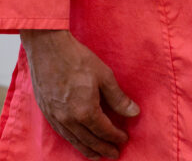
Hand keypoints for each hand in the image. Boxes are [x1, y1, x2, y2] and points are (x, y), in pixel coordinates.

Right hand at [20, 29, 138, 158]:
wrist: (49, 51)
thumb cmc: (78, 60)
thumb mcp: (104, 76)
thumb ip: (118, 98)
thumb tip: (134, 112)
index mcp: (84, 111)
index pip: (103, 131)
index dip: (115, 137)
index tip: (124, 140)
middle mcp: (68, 120)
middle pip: (88, 141)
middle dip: (103, 149)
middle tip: (114, 154)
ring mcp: (56, 118)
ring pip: (74, 141)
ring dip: (87, 150)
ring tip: (98, 155)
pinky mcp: (48, 113)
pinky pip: (63, 134)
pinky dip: (74, 142)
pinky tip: (79, 141)